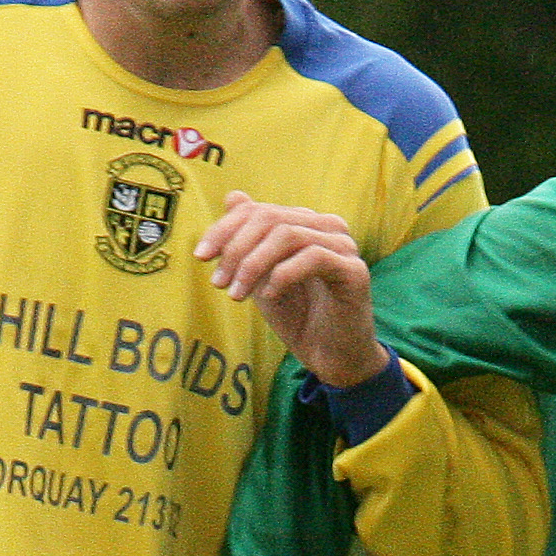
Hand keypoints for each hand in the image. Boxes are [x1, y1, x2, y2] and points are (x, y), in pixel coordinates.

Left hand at [193, 192, 388, 389]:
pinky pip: (313, 257)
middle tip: (218, 282)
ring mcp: (344, 247)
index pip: (258, 211)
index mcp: (306, 224)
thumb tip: (233, 196)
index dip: (224, 229)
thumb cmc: (299, 317)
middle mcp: (328, 227)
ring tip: (238, 294)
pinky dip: (283, 275)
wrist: (332, 358)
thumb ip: (249, 241)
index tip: (200, 256)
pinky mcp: (355, 271)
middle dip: (236, 249)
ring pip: (288, 234)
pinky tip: (269, 296)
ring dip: (254, 264)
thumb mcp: (261, 277)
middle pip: (270, 218)